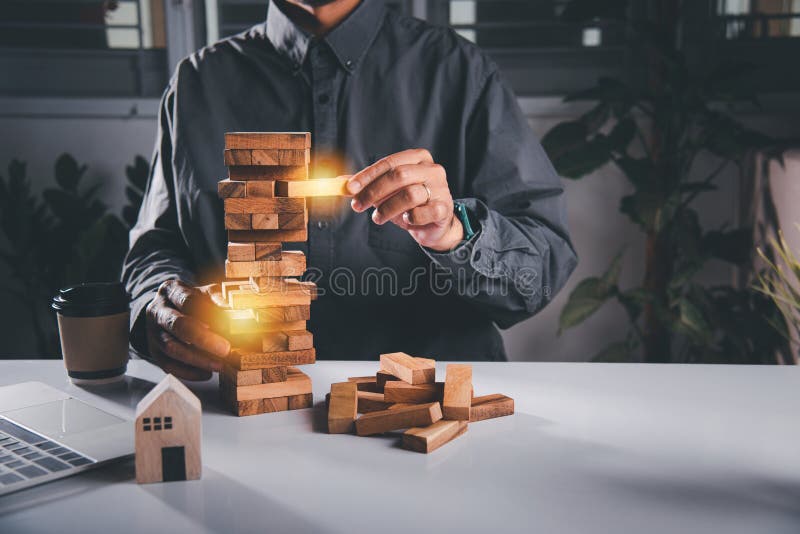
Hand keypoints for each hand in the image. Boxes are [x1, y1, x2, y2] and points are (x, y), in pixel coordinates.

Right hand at [145, 280, 230, 380]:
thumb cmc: (191, 302)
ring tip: (220, 365)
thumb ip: (216, 298)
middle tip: (225, 349)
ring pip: (171, 348)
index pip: (187, 300)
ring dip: (198, 359)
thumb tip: (231, 308)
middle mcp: (157, 310)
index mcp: (171, 291)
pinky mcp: (153, 351)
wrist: (166, 311)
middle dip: (203, 339)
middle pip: (178, 325)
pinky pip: (168, 365)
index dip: (206, 313)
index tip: (226, 324)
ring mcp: (152, 332)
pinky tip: (206, 373)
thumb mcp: (203, 293)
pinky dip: (189, 372)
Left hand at [347, 149, 462, 250]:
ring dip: (388, 208)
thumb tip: (340, 182)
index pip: (389, 163)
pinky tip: (407, 220)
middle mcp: (432, 169)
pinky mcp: (444, 208)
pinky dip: (411, 218)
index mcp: (417, 158)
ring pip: (409, 194)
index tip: (350, 188)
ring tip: (378, 217)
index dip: (367, 175)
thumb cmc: (409, 204)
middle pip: (399, 175)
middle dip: (374, 191)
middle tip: (357, 205)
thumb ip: (367, 185)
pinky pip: (423, 212)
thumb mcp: (387, 191)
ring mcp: (441, 188)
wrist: (433, 224)